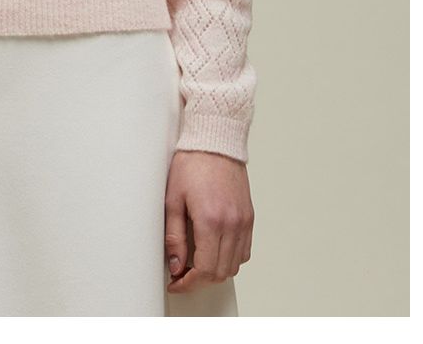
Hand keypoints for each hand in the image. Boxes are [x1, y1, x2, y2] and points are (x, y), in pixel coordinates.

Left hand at [164, 149, 253, 294]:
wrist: (215, 139)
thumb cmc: (191, 163)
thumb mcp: (173, 199)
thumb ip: (174, 236)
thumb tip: (176, 264)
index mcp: (211, 220)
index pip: (204, 269)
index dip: (188, 283)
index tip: (176, 282)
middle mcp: (232, 224)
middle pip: (220, 272)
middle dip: (199, 280)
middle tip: (182, 274)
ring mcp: (243, 221)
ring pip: (234, 265)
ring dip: (215, 270)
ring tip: (196, 262)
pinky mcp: (249, 217)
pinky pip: (244, 251)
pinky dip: (230, 258)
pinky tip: (214, 249)